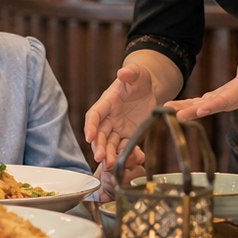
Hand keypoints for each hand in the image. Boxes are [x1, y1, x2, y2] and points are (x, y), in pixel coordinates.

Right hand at [84, 63, 156, 198]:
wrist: (147, 90)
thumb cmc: (139, 79)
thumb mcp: (138, 74)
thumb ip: (131, 73)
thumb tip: (122, 72)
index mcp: (107, 102)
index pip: (94, 115)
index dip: (91, 126)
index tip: (89, 137)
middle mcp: (109, 117)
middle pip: (99, 133)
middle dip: (98, 146)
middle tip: (99, 158)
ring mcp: (117, 127)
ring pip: (109, 143)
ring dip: (107, 154)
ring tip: (109, 165)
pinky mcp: (127, 135)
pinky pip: (122, 147)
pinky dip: (121, 155)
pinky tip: (122, 164)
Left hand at [169, 51, 237, 120]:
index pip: (226, 100)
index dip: (213, 105)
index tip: (201, 110)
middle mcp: (228, 100)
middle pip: (209, 108)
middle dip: (192, 112)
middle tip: (176, 116)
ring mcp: (220, 101)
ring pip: (200, 107)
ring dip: (184, 109)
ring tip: (167, 109)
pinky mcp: (214, 99)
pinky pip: (198, 103)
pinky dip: (185, 105)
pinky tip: (171, 106)